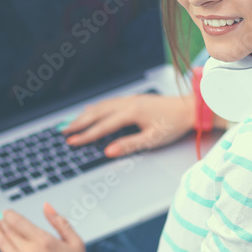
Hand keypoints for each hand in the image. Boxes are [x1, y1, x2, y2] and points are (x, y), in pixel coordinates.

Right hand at [63, 94, 195, 156]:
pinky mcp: (132, 99)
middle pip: (96, 113)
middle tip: (63, 132)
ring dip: (84, 115)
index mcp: (130, 113)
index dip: (86, 135)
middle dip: (78, 123)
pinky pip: (108, 102)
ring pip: (100, 106)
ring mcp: (128, 99)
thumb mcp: (152, 139)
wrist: (188, 108)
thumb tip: (108, 151)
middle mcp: (126, 103)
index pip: (102, 126)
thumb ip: (129, 145)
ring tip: (71, 123)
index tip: (72, 142)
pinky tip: (90, 111)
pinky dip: (95, 108)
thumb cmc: (172, 124)